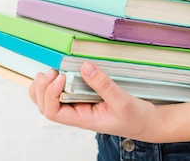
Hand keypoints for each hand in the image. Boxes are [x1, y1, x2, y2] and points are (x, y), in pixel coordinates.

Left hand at [28, 61, 156, 138]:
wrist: (146, 122)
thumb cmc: (135, 117)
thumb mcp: (122, 100)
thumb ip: (103, 85)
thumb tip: (85, 67)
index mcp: (83, 119)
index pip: (54, 112)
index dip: (50, 94)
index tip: (62, 76)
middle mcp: (77, 114)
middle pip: (46, 107)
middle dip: (42, 89)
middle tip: (53, 71)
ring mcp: (79, 107)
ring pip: (50, 101)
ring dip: (44, 87)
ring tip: (50, 72)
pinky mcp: (84, 98)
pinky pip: (62, 93)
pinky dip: (54, 84)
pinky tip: (58, 74)